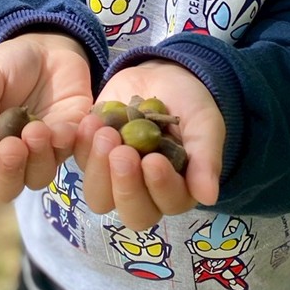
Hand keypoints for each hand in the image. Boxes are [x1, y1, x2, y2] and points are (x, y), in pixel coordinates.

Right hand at [0, 33, 92, 201]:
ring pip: (38, 176)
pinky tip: (64, 127)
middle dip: (8, 171)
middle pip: (6, 186)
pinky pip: (69, 152)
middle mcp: (11, 155)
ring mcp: (42, 151)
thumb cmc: (10, 64)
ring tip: (37, 130)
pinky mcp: (69, 140)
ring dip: (37, 159)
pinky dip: (65, 143)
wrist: (49, 48)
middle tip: (12, 147)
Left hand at [74, 60, 224, 230]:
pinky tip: (92, 121)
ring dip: (99, 169)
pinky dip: (83, 145)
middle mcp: (147, 192)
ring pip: (100, 196)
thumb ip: (206, 157)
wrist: (162, 76)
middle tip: (123, 153)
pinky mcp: (93, 158)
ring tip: (105, 133)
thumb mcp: (204, 123)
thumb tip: (208, 197)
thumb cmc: (190, 103)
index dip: (160, 187)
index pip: (170, 202)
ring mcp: (116, 178)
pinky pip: (81, 162)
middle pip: (133, 212)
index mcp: (179, 188)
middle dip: (126, 185)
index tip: (153, 160)